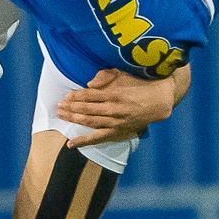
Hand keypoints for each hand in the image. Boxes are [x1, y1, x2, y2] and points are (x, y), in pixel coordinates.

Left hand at [57, 69, 178, 146]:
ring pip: (89, 121)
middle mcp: (113, 109)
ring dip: (73, 119)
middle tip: (58, 106)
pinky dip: (84, 141)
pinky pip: (98, 138)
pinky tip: (70, 144)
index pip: (88, 95)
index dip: (75, 96)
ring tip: (61, 115)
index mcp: (114, 94)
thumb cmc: (140, 85)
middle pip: (86, 109)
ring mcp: (115, 123)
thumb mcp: (124, 74)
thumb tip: (89, 84)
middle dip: (70, 107)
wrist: (159, 102)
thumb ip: (105, 77)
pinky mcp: (118, 132)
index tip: (66, 95)